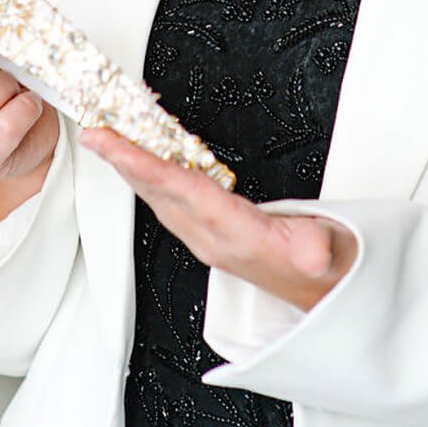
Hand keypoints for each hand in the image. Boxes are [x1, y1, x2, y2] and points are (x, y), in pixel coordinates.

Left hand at [78, 128, 357, 312]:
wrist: (329, 295)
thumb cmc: (329, 266)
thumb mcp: (333, 254)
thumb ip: (320, 250)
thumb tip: (312, 251)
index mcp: (239, 236)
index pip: (183, 192)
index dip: (146, 166)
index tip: (114, 145)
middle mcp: (214, 239)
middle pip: (159, 194)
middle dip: (123, 162)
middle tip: (94, 131)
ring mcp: (208, 239)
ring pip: (160, 198)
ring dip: (131, 169)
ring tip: (108, 139)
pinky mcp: (211, 235)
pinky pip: (170, 200)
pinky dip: (151, 176)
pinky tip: (143, 162)